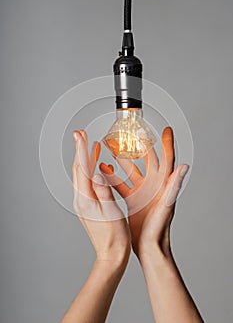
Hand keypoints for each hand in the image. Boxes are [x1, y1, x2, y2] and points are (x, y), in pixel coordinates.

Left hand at [72, 130, 130, 265]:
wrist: (111, 254)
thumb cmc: (114, 236)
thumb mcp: (112, 212)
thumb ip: (104, 192)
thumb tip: (98, 174)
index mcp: (85, 199)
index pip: (82, 169)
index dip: (82, 150)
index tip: (80, 135)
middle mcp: (80, 200)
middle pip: (78, 169)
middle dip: (80, 150)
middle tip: (82, 134)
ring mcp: (83, 203)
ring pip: (82, 175)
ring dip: (86, 159)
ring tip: (92, 146)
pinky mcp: (88, 205)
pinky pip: (87, 183)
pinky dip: (90, 171)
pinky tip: (97, 167)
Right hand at [100, 127, 188, 259]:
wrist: (149, 247)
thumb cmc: (159, 229)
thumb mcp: (166, 205)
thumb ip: (174, 185)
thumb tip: (184, 166)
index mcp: (163, 184)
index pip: (167, 159)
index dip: (167, 144)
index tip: (166, 129)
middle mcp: (153, 185)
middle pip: (146, 160)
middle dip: (138, 146)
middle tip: (130, 134)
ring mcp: (142, 192)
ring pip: (131, 170)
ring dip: (122, 159)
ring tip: (111, 148)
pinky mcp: (133, 199)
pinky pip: (121, 184)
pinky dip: (113, 177)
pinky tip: (103, 171)